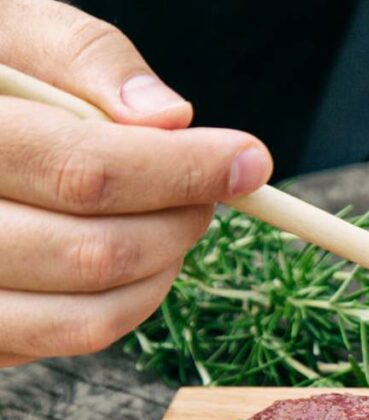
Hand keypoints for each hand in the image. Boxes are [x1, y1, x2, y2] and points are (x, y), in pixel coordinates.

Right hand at [0, 0, 272, 366]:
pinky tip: (133, 254)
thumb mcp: (17, 35)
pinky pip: (75, 338)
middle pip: (99, 254)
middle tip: (206, 193)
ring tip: (170, 220)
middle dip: (180, 222)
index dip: (183, 172)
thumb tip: (171, 117)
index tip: (249, 162)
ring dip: (163, 269)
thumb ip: (87, 62)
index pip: (87, 173)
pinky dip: (130, 301)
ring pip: (95, 315)